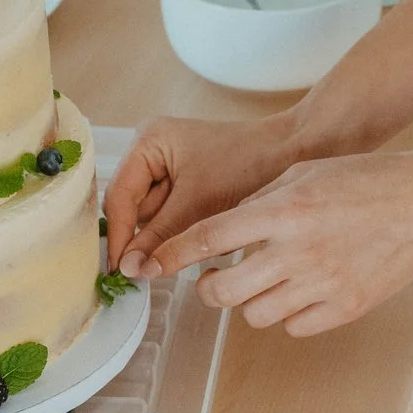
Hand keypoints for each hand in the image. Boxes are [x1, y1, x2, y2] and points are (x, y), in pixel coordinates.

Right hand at [103, 114, 297, 278]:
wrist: (294, 152)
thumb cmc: (248, 164)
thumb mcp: (197, 204)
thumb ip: (161, 237)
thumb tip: (130, 270)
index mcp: (147, 141)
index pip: (118, 197)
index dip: (119, 236)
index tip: (122, 271)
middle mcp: (151, 151)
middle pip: (132, 208)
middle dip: (145, 237)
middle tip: (147, 272)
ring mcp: (168, 168)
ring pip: (152, 217)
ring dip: (166, 237)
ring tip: (185, 247)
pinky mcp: (186, 185)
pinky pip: (171, 217)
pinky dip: (181, 231)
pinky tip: (198, 237)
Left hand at [142, 146, 412, 336]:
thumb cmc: (363, 179)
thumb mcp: (302, 172)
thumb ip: (259, 200)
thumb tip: (221, 232)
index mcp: (283, 209)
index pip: (209, 238)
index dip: (171, 255)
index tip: (149, 266)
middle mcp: (298, 249)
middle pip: (223, 290)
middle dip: (208, 287)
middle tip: (215, 277)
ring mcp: (323, 283)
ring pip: (255, 314)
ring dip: (251, 300)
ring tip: (269, 278)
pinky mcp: (346, 307)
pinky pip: (294, 327)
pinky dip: (289, 313)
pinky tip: (302, 289)